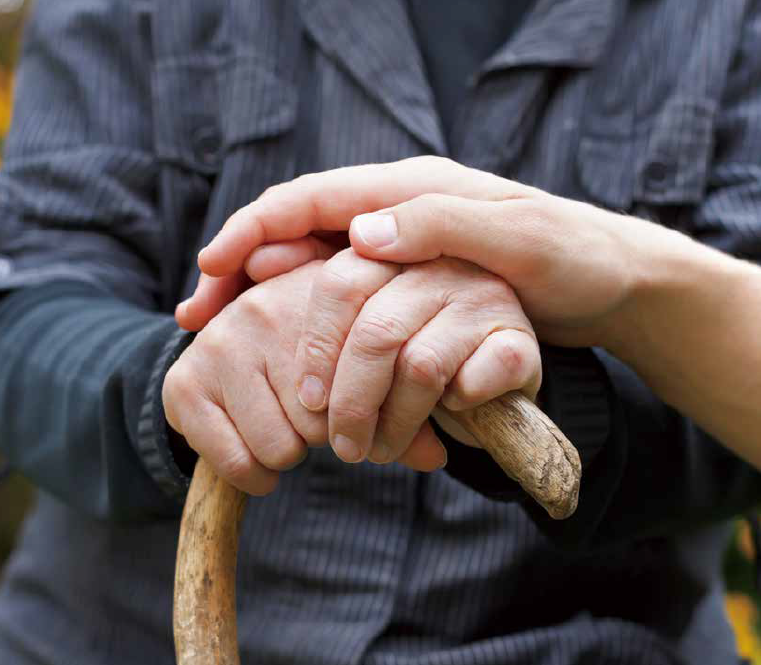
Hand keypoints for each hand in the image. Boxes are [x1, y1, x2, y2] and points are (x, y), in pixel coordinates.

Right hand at [163, 263, 446, 495]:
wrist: (225, 341)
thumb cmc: (313, 355)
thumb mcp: (362, 363)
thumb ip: (405, 405)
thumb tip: (439, 459)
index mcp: (324, 292)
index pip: (368, 378)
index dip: (367, 415)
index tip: (361, 420)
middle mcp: (268, 305)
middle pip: (326, 421)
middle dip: (326, 434)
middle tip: (315, 419)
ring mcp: (222, 341)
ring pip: (283, 446)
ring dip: (290, 453)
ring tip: (286, 427)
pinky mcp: (185, 382)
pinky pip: (238, 462)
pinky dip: (253, 474)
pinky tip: (258, 453)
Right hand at [178, 157, 653, 348]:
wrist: (610, 279)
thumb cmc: (572, 256)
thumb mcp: (517, 238)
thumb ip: (439, 226)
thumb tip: (359, 234)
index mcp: (411, 191)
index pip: (311, 199)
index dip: (254, 230)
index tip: (210, 268)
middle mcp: (396, 212)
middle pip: (296, 230)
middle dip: (240, 266)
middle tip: (197, 314)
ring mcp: (401, 245)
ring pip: (311, 263)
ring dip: (262, 294)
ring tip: (220, 330)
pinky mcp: (410, 278)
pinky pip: (340, 290)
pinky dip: (303, 313)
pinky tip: (286, 343)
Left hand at [295, 249, 540, 465]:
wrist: (495, 383)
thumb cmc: (415, 361)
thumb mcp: (364, 339)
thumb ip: (316, 320)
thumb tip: (238, 280)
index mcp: (396, 254)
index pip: (340, 283)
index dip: (317, 348)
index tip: (307, 402)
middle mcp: (441, 266)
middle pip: (376, 331)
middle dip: (351, 402)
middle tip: (343, 447)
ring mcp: (485, 298)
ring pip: (418, 366)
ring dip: (394, 423)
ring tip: (381, 450)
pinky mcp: (519, 341)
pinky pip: (471, 383)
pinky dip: (454, 413)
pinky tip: (450, 415)